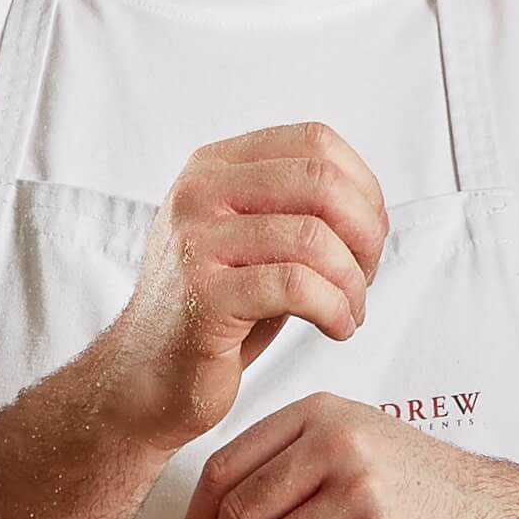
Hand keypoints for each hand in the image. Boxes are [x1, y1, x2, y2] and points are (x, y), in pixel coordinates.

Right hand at [92, 123, 387, 454]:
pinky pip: (296, 287)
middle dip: (365, 233)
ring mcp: (195, 241)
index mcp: (214, 166)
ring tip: (351, 311)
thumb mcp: (251, 240)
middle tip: (366, 276)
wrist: (146, 376)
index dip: (362, 187)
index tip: (367, 237)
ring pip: (313, 238)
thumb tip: (373, 209)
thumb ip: (297, 209)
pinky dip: (335, 310)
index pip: (314, 142)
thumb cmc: (215, 310)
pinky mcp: (202, 295)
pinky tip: (337, 328)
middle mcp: (198, 191)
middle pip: (320, 181)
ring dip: (352, 282)